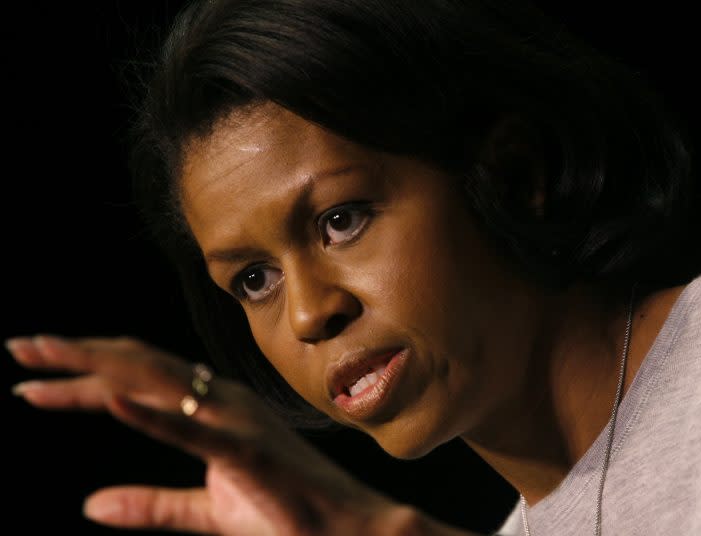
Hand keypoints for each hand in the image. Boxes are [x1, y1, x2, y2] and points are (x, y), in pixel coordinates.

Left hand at [7, 335, 473, 535]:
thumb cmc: (284, 512)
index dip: (89, 367)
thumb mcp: (206, 511)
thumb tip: (90, 504)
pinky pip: (191, 429)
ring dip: (94, 371)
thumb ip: (150, 506)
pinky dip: (148, 414)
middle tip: (21, 347)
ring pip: (155, 383)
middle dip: (78, 354)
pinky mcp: (247, 451)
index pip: (141, 377)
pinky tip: (109, 402)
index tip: (35, 370)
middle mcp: (224, 399)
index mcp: (216, 406)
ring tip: (39, 365)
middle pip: (139, 366)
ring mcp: (236, 420)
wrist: (346, 526)